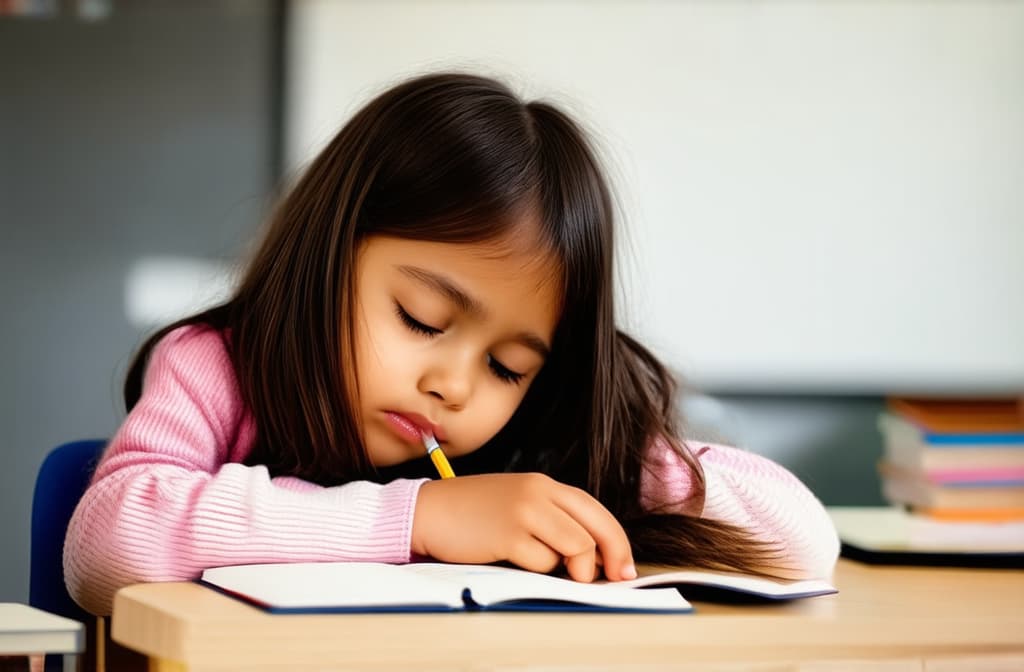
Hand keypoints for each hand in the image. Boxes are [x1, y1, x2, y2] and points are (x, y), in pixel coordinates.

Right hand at [411, 473, 635, 581]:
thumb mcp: (517, 504)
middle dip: (613, 556)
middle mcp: (539, 492)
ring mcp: (524, 511)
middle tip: (616, 577)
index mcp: (544, 484)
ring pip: (577, 546)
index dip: (617, 540)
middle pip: (596, 527)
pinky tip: (519, 563)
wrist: (428, 511)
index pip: (595, 510)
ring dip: (574, 568)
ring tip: (553, 570)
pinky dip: (539, 570)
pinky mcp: (508, 533)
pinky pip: (543, 561)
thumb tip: (591, 555)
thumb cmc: (472, 514)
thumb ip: (551, 519)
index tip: (623, 566)